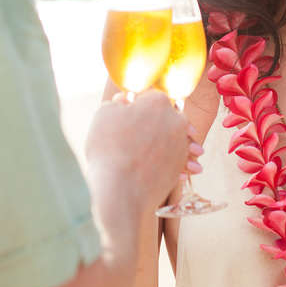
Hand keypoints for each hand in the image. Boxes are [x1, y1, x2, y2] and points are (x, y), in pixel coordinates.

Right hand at [85, 90, 195, 210]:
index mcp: (158, 101)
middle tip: (144, 133)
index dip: (140, 105)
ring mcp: (180, 145)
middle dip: (158, 124)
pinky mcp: (179, 167)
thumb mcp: (105, 114)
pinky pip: (175, 161)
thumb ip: (118, 103)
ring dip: (167, 144)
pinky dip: (168, 163)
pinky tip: (154, 167)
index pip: (151, 98)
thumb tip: (125, 100)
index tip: (132, 113)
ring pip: (174, 141)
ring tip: (152, 152)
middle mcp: (175, 120)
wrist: (120, 188)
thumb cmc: (108, 147)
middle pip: (167, 118)